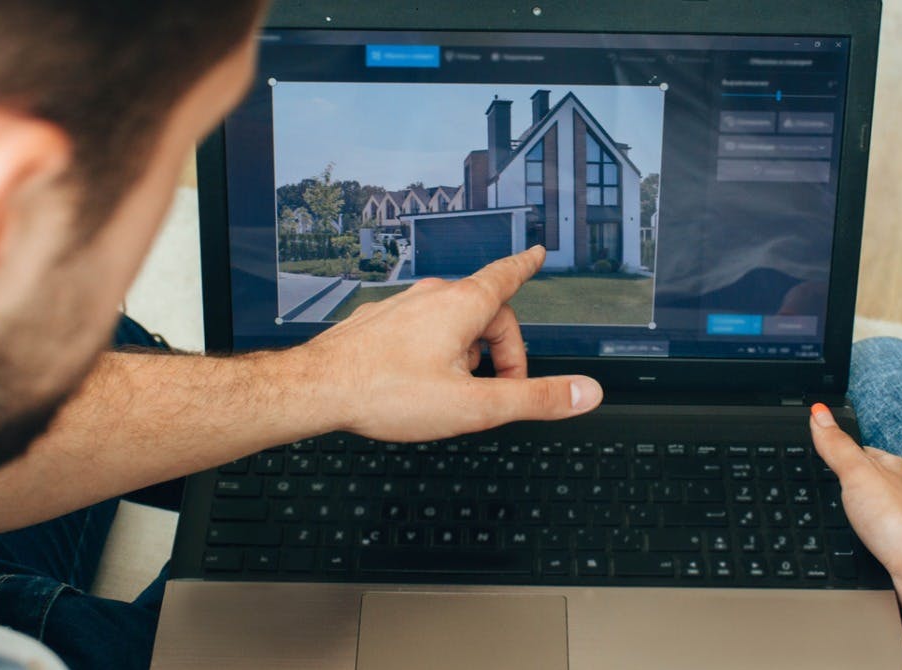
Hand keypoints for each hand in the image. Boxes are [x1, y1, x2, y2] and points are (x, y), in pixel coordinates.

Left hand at [295, 246, 603, 441]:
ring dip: (467, 352)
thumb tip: (585, 391)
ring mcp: (400, 308)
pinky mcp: (377, 324)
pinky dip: (433, 350)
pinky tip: (420, 381)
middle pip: (485, 312)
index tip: (536, 254)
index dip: (527, 267)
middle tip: (501, 390)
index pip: (507, 276)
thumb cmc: (385, 393)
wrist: (316, 389)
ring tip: (457, 390)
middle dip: (501, 349)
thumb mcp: (475, 406)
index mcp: (461, 307)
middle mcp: (431, 298)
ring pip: (450, 322)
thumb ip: (534, 398)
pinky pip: (419, 329)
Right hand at [809, 403, 901, 622]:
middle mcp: (896, 492)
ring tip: (832, 508)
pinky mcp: (894, 549)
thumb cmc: (898, 520)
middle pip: (866, 479)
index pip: (860, 450)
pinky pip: (871, 536)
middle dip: (845, 480)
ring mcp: (895, 522)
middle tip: (821, 476)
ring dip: (853, 510)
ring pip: (870, 509)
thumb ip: (836, 445)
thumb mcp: (857, 472)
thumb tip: (818, 412)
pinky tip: (851, 539)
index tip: (820, 445)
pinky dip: (859, 535)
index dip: (838, 448)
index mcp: (890, 467)